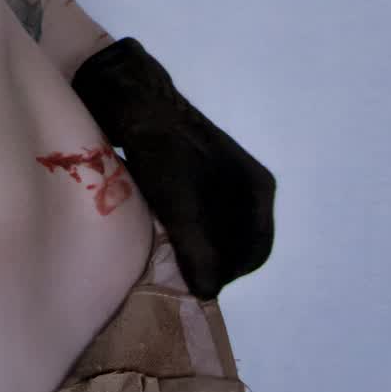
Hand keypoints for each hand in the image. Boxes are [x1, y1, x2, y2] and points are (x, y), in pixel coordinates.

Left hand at [71, 38, 275, 299]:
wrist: (132, 97)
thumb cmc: (162, 148)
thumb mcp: (181, 203)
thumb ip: (198, 249)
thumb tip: (209, 294)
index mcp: (258, 189)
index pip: (253, 253)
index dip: (226, 273)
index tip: (194, 283)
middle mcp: (249, 186)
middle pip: (237, 245)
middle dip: (211, 262)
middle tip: (177, 272)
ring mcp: (225, 179)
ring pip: (218, 233)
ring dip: (197, 248)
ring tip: (167, 253)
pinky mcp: (199, 176)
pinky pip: (201, 217)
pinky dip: (186, 230)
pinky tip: (161, 231)